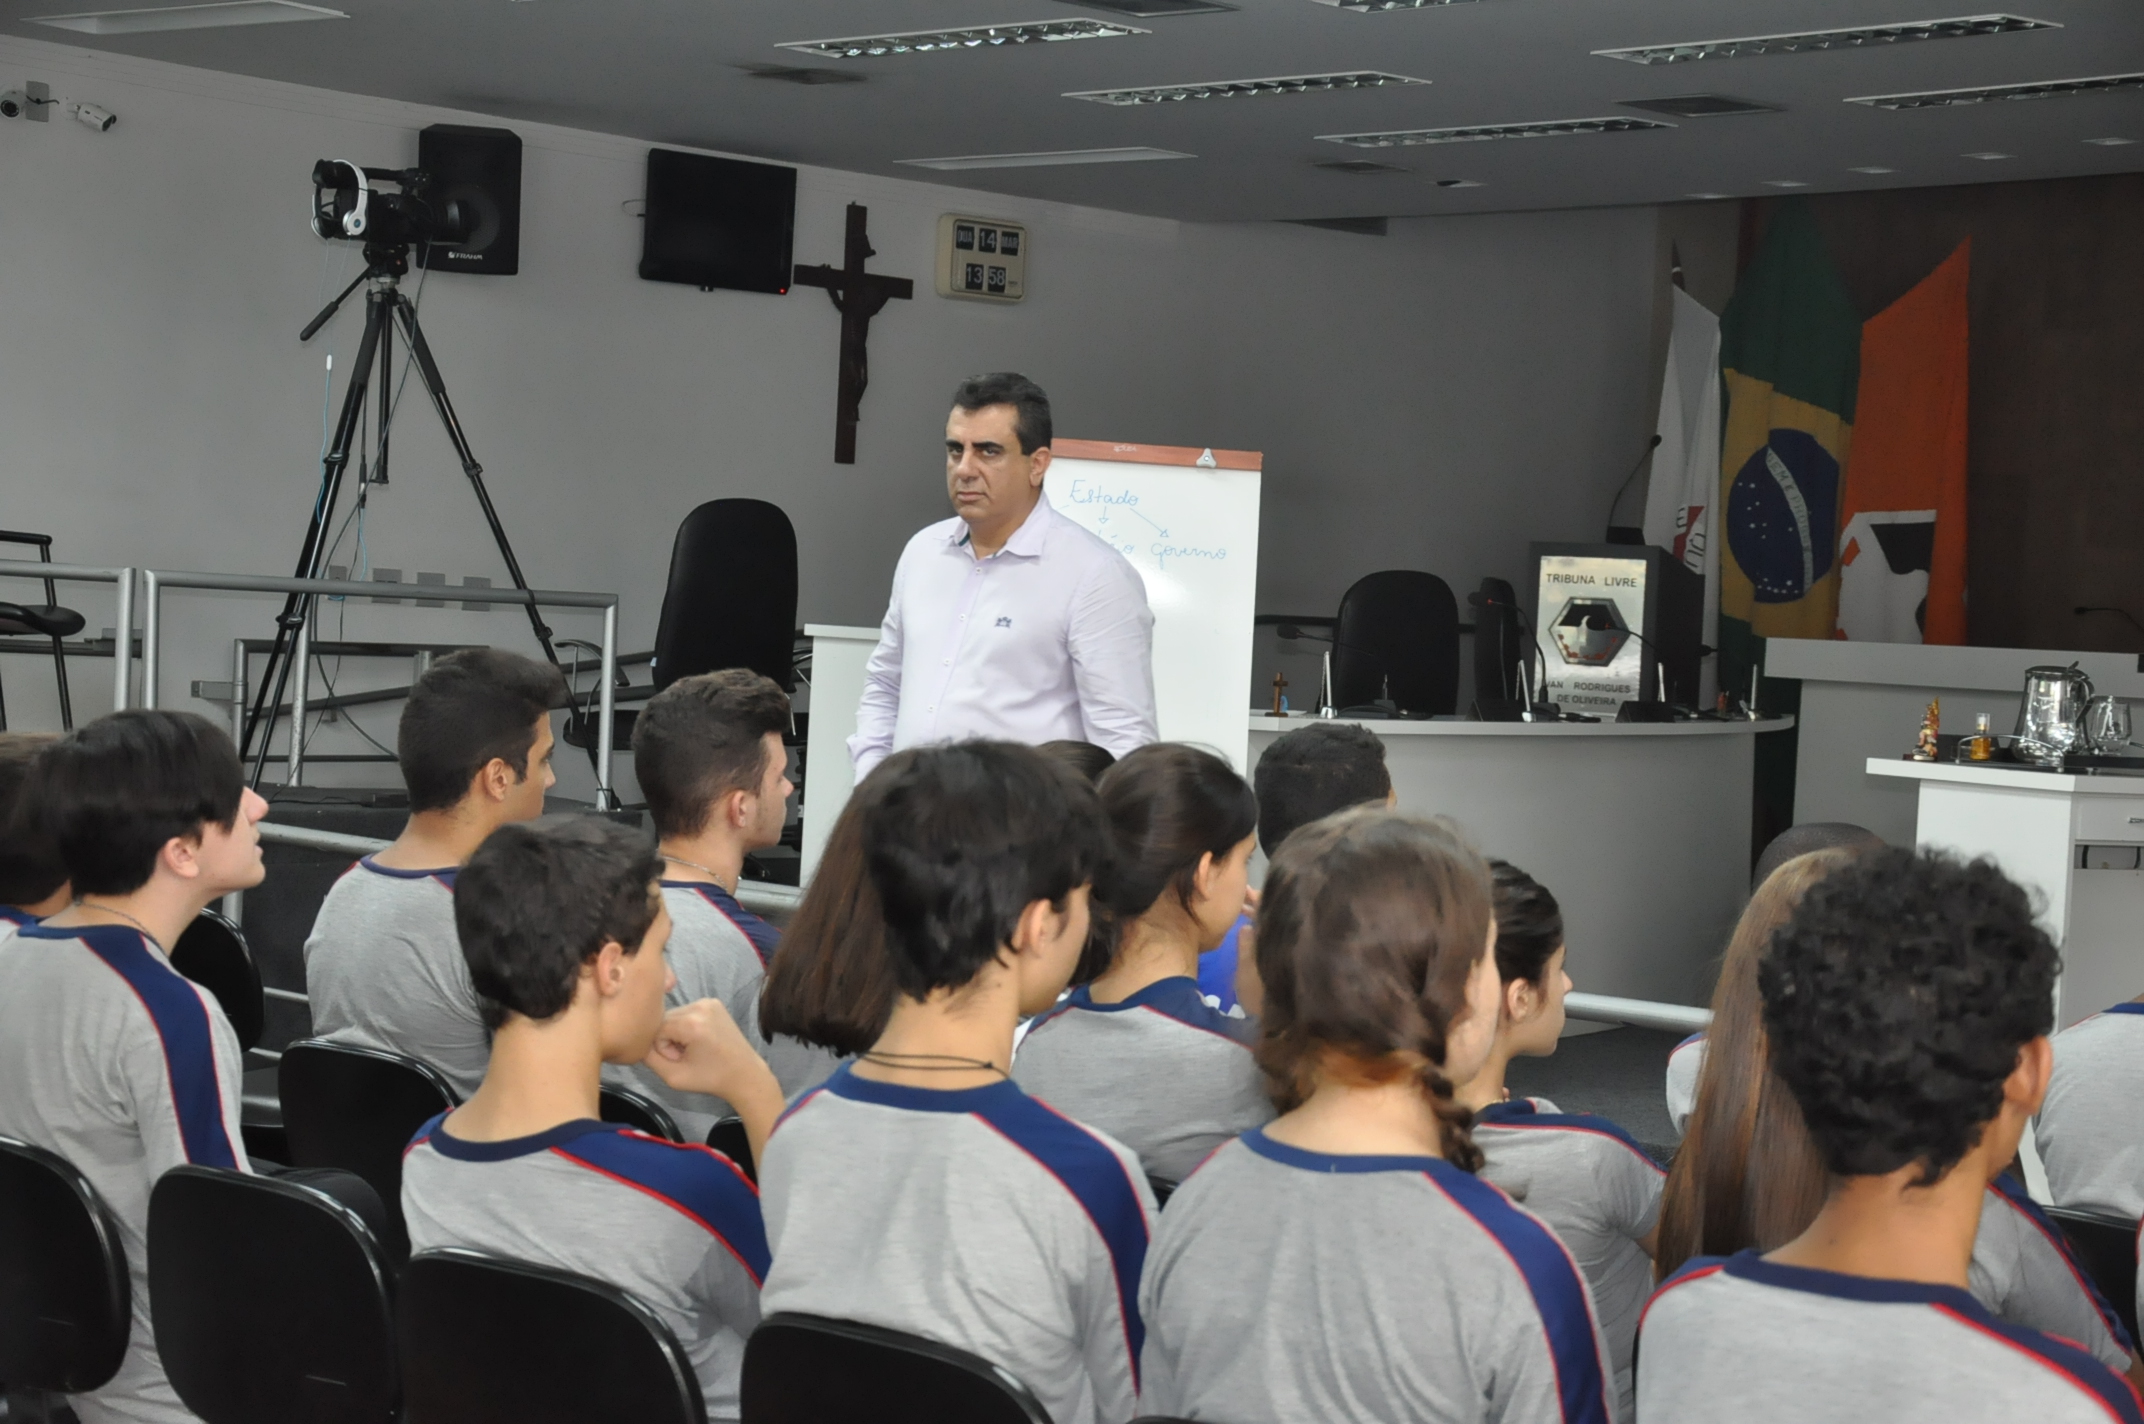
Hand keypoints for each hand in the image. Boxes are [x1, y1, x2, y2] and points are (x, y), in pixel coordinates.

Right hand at [645, 999, 774, 1102]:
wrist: (744, 1073)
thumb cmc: (709, 1078)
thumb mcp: (673, 1077)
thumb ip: (649, 1059)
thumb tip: (636, 1041)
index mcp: (691, 1023)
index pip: (655, 1029)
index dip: (662, 1048)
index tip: (679, 1060)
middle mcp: (700, 1005)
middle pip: (664, 1019)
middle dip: (669, 1039)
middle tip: (686, 1056)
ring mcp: (709, 1001)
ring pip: (674, 1015)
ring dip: (677, 1033)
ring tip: (694, 1049)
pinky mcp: (714, 1002)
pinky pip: (687, 1012)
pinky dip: (688, 1026)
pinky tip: (701, 1040)